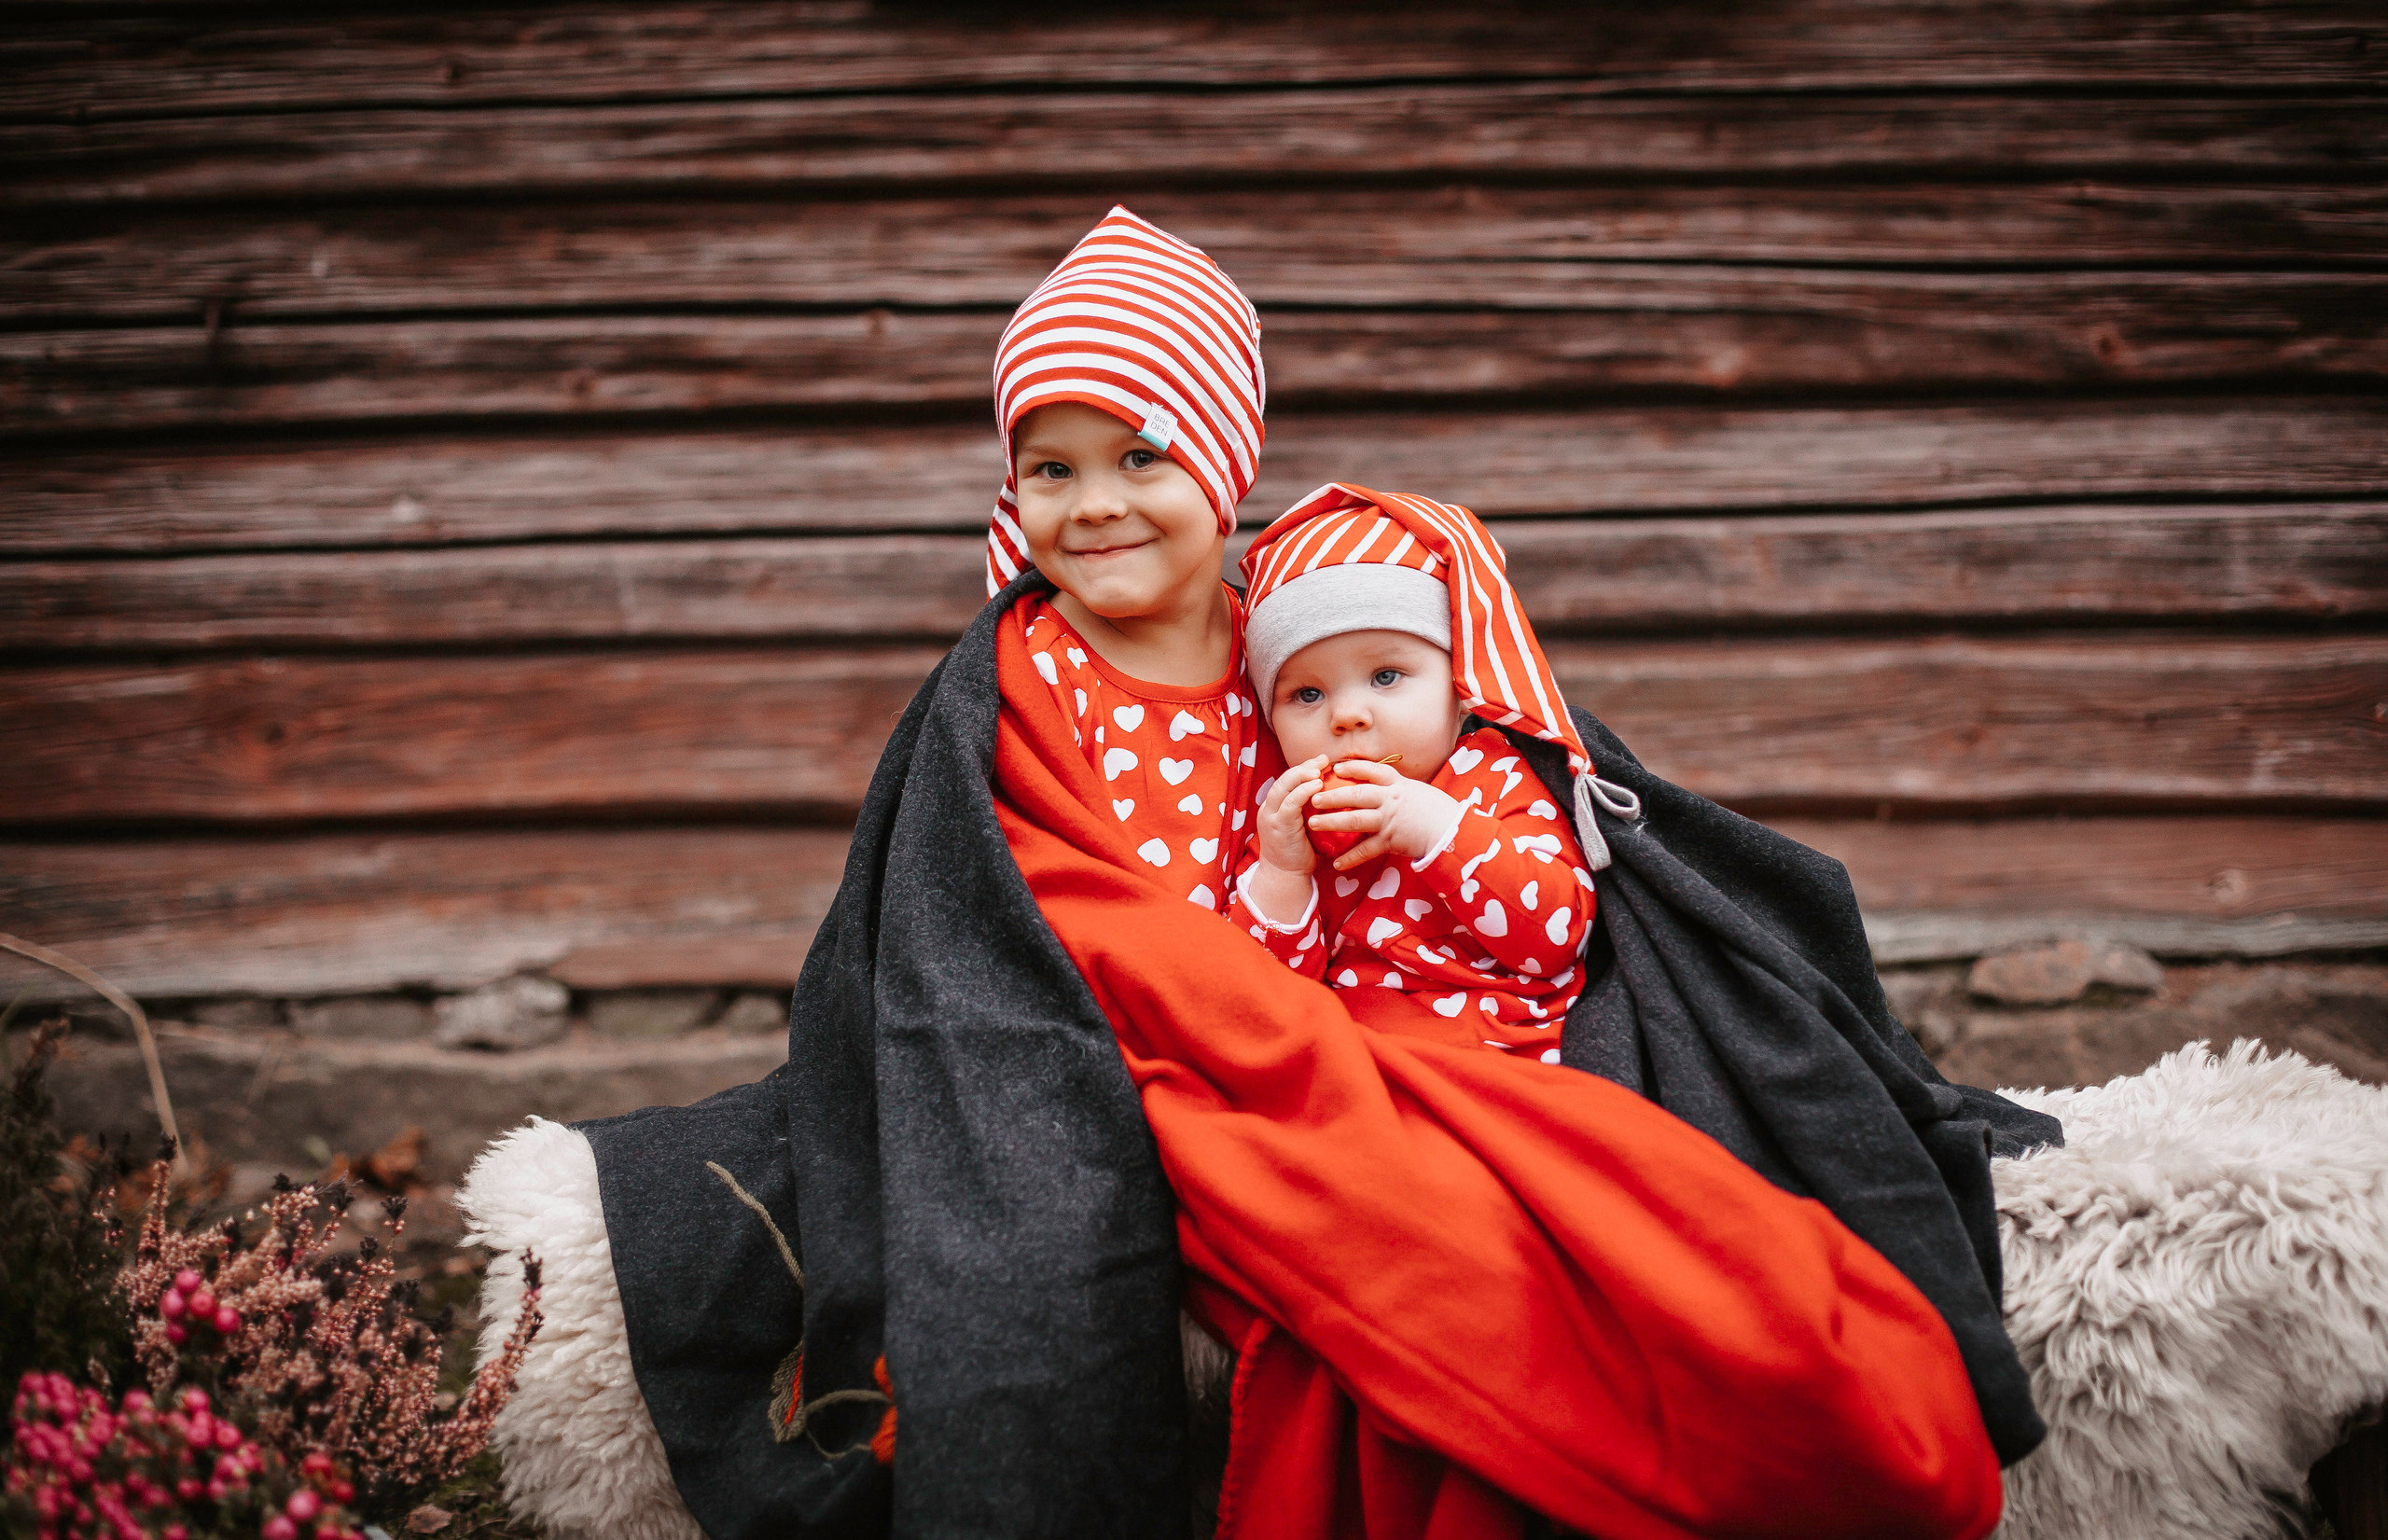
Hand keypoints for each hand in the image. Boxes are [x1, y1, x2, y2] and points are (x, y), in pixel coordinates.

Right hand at [1242, 755, 1330, 924]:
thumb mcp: (1302, 826)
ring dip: (1302, 775)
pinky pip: (1290, 803)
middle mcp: (1268, 808)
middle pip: (1284, 779)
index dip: (1303, 768)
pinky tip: (1317, 785)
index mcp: (1273, 807)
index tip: (1321, 761)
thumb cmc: (1299, 852)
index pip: (1287, 781)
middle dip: (1304, 766)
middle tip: (1323, 759)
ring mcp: (1271, 816)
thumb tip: (1332, 795)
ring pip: (1283, 787)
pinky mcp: (1278, 826)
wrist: (1285, 876)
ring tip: (1319, 769)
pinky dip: (1302, 791)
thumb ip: (1308, 810)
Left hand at [1308, 759, 1464, 871]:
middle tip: (1313, 797)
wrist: (1454, 832)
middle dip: (1332, 795)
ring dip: (1331, 822)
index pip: (1372, 771)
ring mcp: (1389, 820)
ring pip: (1354, 820)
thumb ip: (1402, 791)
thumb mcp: (1421, 793)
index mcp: (1399, 785)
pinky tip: (1337, 863)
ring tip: (1313, 824)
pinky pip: (1365, 850)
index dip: (1353, 768)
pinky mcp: (1390, 841)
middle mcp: (1390, 800)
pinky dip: (1350, 857)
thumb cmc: (1441, 812)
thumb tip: (1391, 790)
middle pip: (1355, 795)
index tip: (1336, 767)